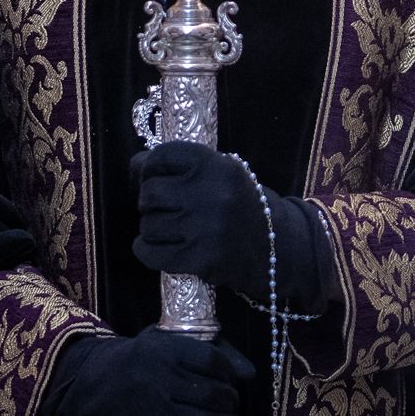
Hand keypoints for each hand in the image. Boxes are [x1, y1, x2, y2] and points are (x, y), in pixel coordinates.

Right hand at [40, 329, 251, 415]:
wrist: (86, 386)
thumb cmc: (136, 361)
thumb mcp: (164, 342)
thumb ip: (208, 351)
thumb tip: (249, 372)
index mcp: (164, 350)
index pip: (212, 361)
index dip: (229, 374)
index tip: (231, 381)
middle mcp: (158, 380)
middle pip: (213, 395)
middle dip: (231, 404)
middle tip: (232, 407)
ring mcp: (152, 412)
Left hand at [131, 141, 329, 311]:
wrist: (279, 247)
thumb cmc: (242, 205)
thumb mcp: (223, 173)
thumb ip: (184, 166)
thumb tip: (135, 165)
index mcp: (216, 165)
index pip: (162, 156)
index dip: (149, 168)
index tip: (154, 177)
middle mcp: (210, 194)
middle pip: (149, 192)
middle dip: (150, 202)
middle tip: (164, 209)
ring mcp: (205, 228)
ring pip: (148, 224)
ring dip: (152, 229)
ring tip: (170, 230)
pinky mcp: (200, 259)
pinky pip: (150, 253)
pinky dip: (147, 251)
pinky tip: (160, 249)